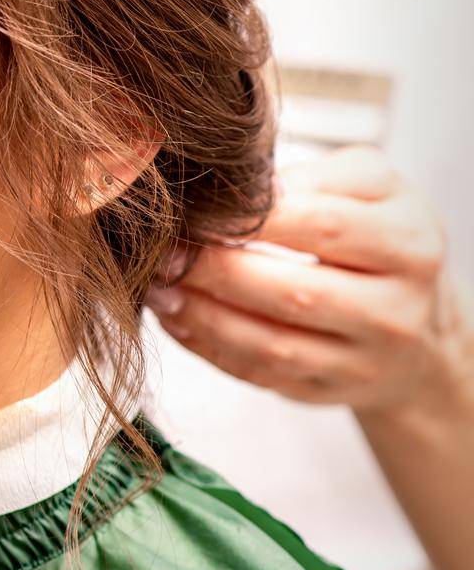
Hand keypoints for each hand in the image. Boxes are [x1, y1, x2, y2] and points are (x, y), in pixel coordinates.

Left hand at [147, 145, 470, 415]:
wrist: (411, 317)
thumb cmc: (373, 231)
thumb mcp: (369, 187)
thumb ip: (316, 177)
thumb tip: (252, 190)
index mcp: (411, 246)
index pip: (323, 226)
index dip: (252, 216)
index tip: (199, 208)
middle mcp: (396, 312)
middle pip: (294, 294)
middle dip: (216, 271)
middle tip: (166, 251)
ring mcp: (363, 362)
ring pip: (271, 345)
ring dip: (202, 315)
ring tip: (159, 286)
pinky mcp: (326, 392)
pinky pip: (258, 373)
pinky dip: (207, 345)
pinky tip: (175, 316)